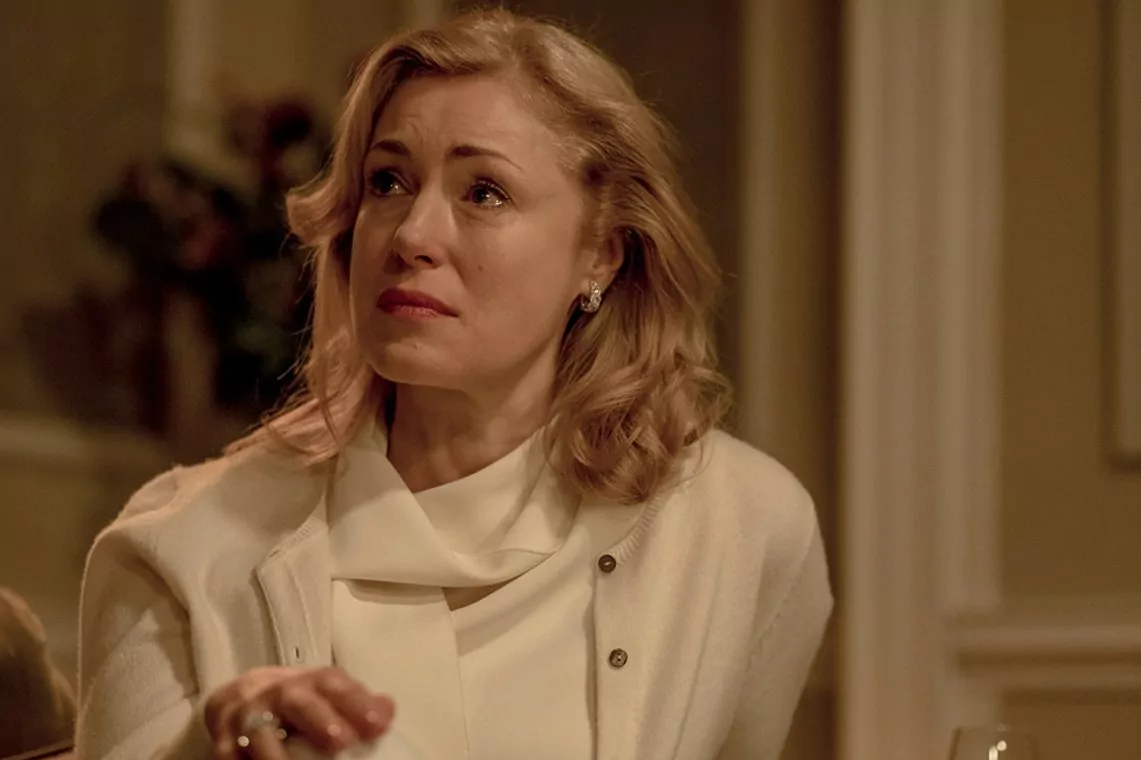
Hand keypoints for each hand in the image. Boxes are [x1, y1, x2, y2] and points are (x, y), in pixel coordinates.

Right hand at [204, 666, 394, 758]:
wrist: (247, 695)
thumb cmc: (302, 701)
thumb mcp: (332, 696)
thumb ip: (359, 705)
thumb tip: (387, 711)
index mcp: (314, 682)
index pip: (337, 686)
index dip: (357, 703)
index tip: (378, 724)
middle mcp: (280, 692)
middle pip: (298, 700)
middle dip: (319, 720)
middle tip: (341, 742)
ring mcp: (249, 713)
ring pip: (257, 729)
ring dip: (274, 752)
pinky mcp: (224, 737)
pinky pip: (228, 751)